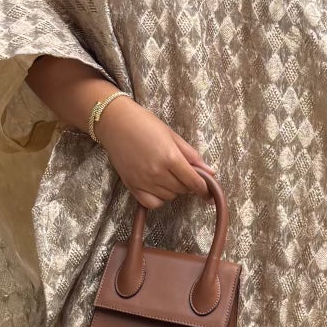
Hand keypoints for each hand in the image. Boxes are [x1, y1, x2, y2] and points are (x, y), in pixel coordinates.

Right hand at [94, 98, 215, 210]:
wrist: (115, 123)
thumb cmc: (145, 124)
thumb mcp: (172, 136)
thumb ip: (192, 155)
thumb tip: (211, 172)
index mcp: (170, 157)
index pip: (194, 182)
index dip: (204, 188)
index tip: (207, 191)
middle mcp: (157, 172)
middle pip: (183, 190)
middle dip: (188, 184)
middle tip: (182, 172)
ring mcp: (143, 181)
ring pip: (169, 197)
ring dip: (174, 190)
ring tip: (168, 175)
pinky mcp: (132, 186)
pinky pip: (152, 203)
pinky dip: (159, 199)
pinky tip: (158, 187)